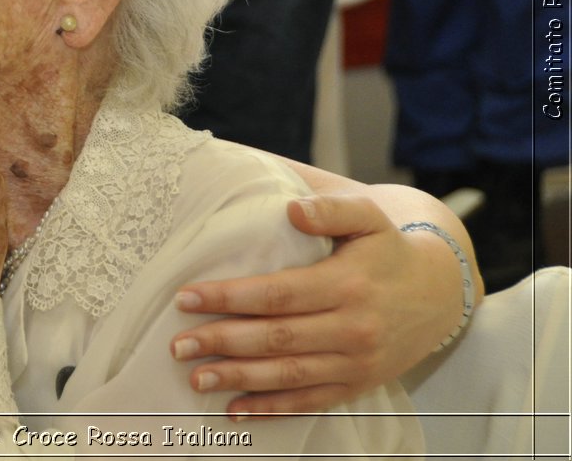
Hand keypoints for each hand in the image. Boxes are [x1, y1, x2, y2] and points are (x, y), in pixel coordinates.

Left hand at [168, 194, 463, 416]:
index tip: (186, 298)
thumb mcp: (368, 217)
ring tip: (197, 378)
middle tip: (178, 345)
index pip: (278, 294)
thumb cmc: (388, 250)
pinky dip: (272, 409)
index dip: (230, 297)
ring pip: (289, 375)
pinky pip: (311, 402)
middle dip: (223, 343)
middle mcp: (353, 328)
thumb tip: (292, 208)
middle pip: (277, 339)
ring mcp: (356, 362)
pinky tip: (235, 409)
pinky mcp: (357, 385)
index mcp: (347, 285)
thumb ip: (331, 208)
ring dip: (239, 379)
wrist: (439, 293)